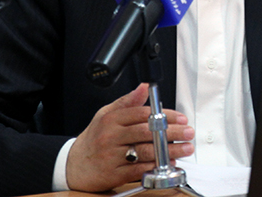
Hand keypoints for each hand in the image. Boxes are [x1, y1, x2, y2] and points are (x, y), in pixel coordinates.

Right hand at [66, 83, 194, 191]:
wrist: (73, 165)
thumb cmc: (95, 138)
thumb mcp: (106, 114)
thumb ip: (128, 102)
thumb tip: (145, 87)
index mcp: (111, 119)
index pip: (143, 114)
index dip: (165, 115)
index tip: (181, 118)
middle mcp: (111, 137)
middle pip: (147, 132)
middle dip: (172, 132)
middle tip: (188, 132)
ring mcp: (112, 156)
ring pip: (146, 151)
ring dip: (169, 151)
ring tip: (185, 148)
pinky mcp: (114, 173)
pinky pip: (138, 169)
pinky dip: (156, 167)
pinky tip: (168, 163)